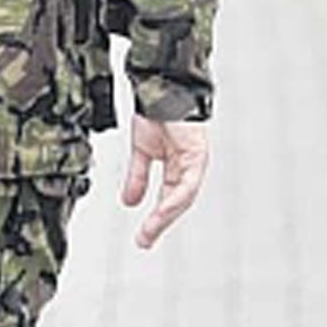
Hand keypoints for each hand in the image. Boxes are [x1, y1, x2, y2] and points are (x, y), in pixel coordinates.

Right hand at [121, 116, 208, 249]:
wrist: (160, 85)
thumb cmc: (156, 111)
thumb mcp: (141, 150)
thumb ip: (138, 176)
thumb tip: (129, 202)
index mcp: (177, 165)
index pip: (168, 198)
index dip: (156, 218)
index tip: (143, 237)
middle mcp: (189, 165)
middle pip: (177, 201)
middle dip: (160, 222)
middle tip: (144, 241)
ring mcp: (195, 160)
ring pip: (183, 197)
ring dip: (165, 215)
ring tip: (149, 231)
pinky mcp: (197, 153)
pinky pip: (188, 182)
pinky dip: (175, 198)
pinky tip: (163, 210)